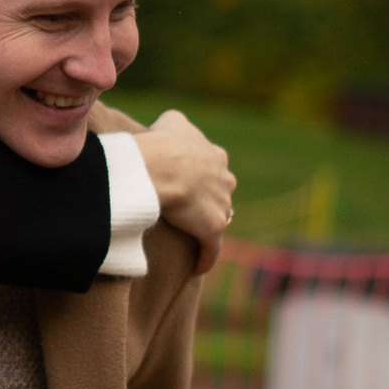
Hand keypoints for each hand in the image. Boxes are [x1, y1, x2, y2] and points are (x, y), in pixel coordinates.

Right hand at [134, 108, 234, 253]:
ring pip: (218, 220)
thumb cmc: (163, 143)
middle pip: (220, 195)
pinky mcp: (213, 230)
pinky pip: (211, 250)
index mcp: (217, 156)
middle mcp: (225, 180)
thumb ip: (179, 124)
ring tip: (191, 236)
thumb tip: (175, 126)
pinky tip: (198, 268)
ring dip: (207, 228)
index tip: (188, 183)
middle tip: (189, 209)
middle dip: (210, 201)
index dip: (202, 177)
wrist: (163, 167)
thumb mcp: (173, 120)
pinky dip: (205, 259)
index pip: (215, 169)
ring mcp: (221, 206)